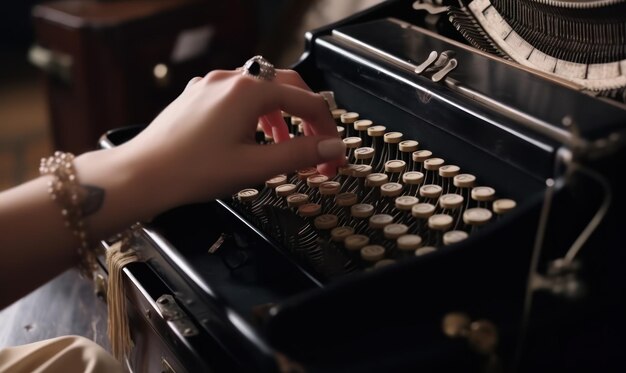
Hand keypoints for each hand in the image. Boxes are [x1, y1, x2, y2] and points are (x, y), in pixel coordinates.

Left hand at [117, 68, 345, 208]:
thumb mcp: (255, 167)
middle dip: (308, 117)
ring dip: (282, 116)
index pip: (307, 103)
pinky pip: (239, 97)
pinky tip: (253, 137)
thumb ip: (299, 154)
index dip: (327, 131)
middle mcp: (231, 79)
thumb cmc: (191, 171)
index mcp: (250, 91)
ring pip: (262, 91)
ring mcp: (211, 85)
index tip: (333, 155)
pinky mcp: (198, 96)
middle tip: (319, 144)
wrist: (142, 174)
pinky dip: (257, 114)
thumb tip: (331, 148)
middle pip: (288, 88)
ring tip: (285, 146)